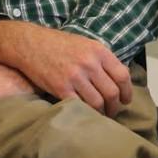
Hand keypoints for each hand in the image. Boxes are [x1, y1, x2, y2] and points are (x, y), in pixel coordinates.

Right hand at [0, 20, 131, 117]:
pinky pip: (80, 106)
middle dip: (115, 106)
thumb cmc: (58, 44)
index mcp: (98, 51)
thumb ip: (101, 58)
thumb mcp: (85, 43)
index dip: (127, 91)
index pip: (122, 75)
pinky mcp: (61, 88)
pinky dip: (85, 112)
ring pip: (98, 103)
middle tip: (113, 111)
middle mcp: (89, 64)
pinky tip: (85, 114)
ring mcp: (75, 77)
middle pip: (112, 92)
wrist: (30, 44)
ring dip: (102, 112)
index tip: (126, 99)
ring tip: (101, 115)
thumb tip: (117, 77)